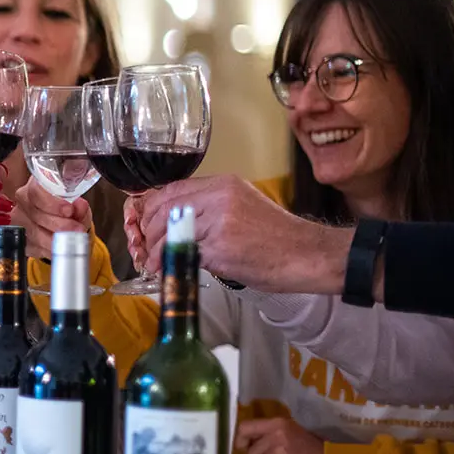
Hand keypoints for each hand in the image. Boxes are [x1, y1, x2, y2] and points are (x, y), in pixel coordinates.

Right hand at [14, 180, 93, 260]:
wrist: (60, 224)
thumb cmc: (66, 210)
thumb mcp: (77, 206)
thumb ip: (79, 206)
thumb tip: (80, 207)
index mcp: (35, 186)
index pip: (36, 192)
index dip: (52, 202)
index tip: (69, 210)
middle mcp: (23, 201)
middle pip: (35, 213)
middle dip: (59, 224)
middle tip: (77, 229)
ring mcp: (18, 221)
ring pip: (34, 234)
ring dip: (57, 240)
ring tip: (73, 241)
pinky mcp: (20, 240)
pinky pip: (35, 248)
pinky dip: (51, 249)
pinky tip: (61, 247)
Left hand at [134, 176, 338, 291]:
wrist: (309, 254)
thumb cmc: (276, 237)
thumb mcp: (240, 207)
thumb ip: (207, 207)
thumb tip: (171, 220)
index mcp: (222, 184)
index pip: (170, 190)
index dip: (151, 209)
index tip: (144, 224)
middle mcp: (219, 197)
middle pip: (164, 209)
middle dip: (149, 231)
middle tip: (146, 247)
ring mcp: (219, 221)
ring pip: (170, 232)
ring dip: (156, 251)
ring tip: (154, 262)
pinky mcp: (221, 247)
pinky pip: (186, 253)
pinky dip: (172, 263)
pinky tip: (169, 269)